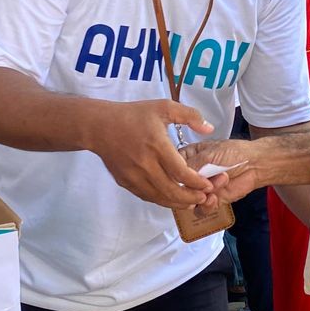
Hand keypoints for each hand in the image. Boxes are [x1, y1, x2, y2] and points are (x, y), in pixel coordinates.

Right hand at [89, 99, 216, 209]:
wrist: (99, 126)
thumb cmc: (133, 115)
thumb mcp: (164, 107)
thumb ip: (190, 115)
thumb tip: (210, 129)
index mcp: (157, 146)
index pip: (181, 172)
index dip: (197, 182)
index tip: (208, 184)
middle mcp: (145, 164)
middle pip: (172, 191)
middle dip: (191, 198)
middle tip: (204, 198)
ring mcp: (134, 176)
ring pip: (159, 198)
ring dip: (178, 203)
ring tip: (192, 202)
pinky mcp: (125, 182)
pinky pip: (147, 196)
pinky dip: (162, 200)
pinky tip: (172, 198)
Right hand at [181, 137, 258, 203]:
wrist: (254, 165)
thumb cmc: (233, 153)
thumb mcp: (208, 155)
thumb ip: (190, 167)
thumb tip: (176, 180)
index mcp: (186, 158)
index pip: (171, 170)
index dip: (176, 176)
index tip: (184, 176)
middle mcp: (191, 175)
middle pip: (178, 189)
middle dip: (190, 189)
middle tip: (203, 184)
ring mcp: (200, 189)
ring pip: (188, 201)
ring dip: (200, 197)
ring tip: (213, 189)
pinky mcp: (210, 200)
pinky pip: (200, 210)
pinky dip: (206, 207)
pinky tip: (214, 198)